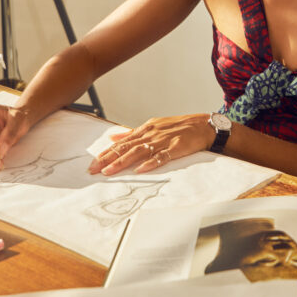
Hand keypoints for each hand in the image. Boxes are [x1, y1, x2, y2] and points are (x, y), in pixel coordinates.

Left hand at [87, 113, 214, 175]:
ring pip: (139, 151)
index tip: (93, 163)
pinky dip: (150, 163)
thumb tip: (113, 137)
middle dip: (108, 159)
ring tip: (110, 171)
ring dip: (123, 162)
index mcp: (145, 129)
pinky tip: (140, 169)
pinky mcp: (176, 147)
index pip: (122, 142)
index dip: (106, 153)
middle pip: (126, 147)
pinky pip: (162, 156)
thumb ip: (132, 133)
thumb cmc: (178, 127)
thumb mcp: (153, 126)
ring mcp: (163, 140)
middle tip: (94, 169)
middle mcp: (152, 134)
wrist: (203, 125)